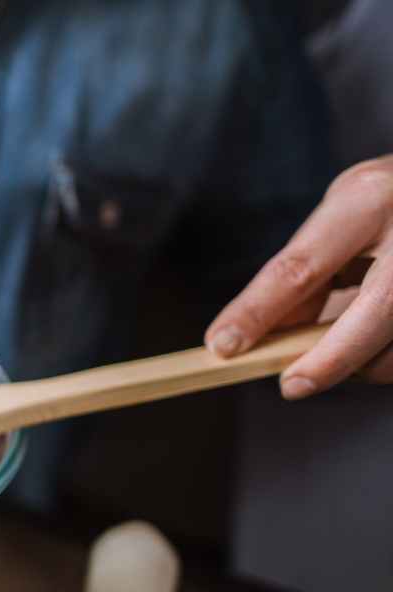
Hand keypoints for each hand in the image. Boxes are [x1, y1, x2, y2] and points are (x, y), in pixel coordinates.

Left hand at [206, 155, 392, 398]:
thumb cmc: (392, 204)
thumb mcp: (344, 216)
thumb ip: (308, 270)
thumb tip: (265, 334)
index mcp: (370, 198)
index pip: (301, 267)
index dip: (258, 312)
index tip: (223, 346)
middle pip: (376, 311)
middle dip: (329, 360)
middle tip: (290, 385)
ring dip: (363, 361)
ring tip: (339, 347)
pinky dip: (386, 357)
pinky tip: (373, 343)